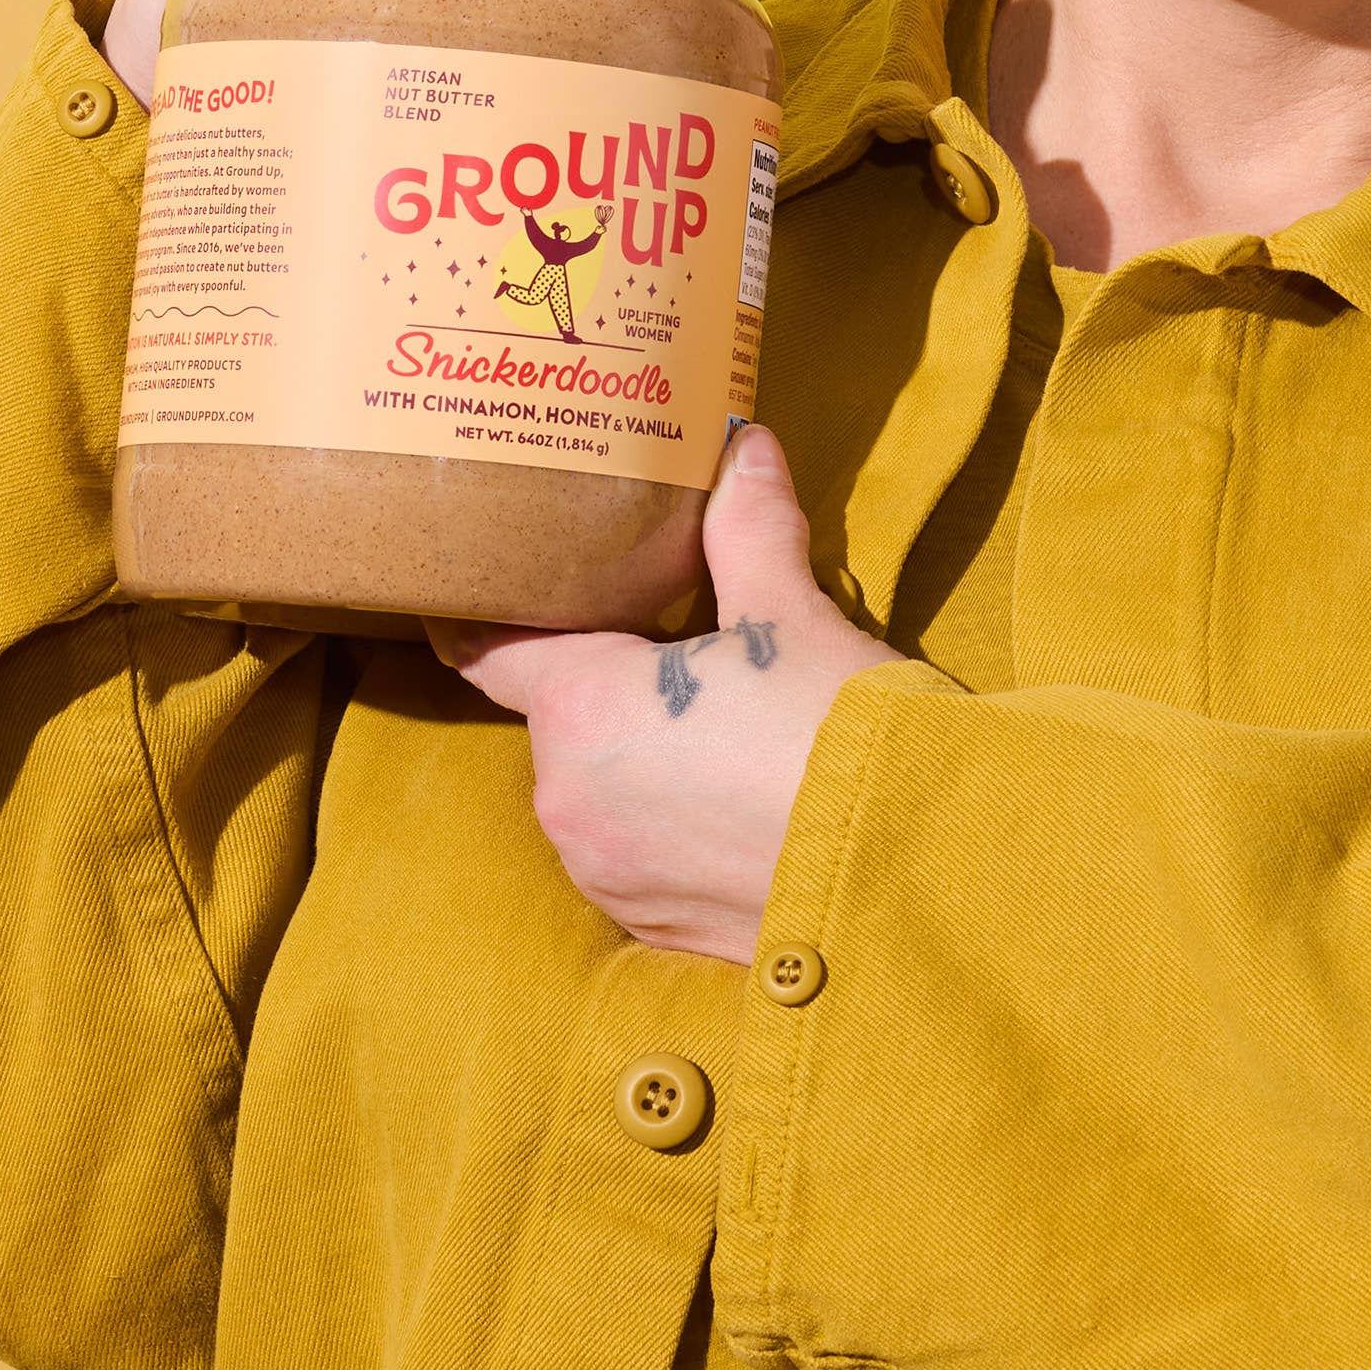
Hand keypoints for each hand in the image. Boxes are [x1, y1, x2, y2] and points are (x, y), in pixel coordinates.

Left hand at [427, 427, 907, 964]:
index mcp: (583, 710)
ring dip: (637, 755)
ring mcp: (605, 873)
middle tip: (665, 646)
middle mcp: (569, 800)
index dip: (478, 613)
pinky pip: (634, 851)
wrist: (905, 873)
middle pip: (562, 716)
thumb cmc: (836, 733)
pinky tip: (734, 799)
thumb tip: (742, 442)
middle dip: (605, 681)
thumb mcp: (791, 613)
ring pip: (598, 787)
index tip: (465, 587)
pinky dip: (667, 820)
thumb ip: (748, 525)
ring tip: (717, 728)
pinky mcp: (649, 926)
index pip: (491, 650)